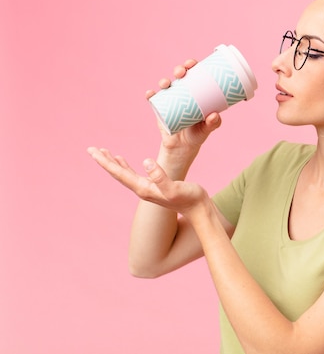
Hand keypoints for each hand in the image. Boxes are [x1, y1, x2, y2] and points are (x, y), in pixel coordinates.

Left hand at [87, 147, 210, 217]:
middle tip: (91, 149)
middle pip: (118, 173)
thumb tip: (146, 162)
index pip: (120, 173)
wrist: (198, 209)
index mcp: (144, 188)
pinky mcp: (153, 185)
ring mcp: (147, 188)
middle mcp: (142, 189)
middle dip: (104, 161)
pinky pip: (133, 174)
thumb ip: (161, 177)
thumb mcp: (175, 188)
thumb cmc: (189, 198)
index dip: (106, 162)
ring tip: (102, 152)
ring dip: (112, 162)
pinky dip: (124, 165)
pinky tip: (121, 160)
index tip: (93, 151)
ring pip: (123, 173)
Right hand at [146, 59, 221, 153]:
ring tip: (166, 84)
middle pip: (180, 76)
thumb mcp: (207, 128)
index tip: (192, 64)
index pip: (194, 74)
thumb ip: (213, 123)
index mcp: (196, 91)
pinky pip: (154, 99)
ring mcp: (170, 99)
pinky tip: (150, 94)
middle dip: (179, 70)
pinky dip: (150, 95)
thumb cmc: (198, 133)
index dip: (192, 65)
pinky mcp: (160, 108)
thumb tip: (215, 115)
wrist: (183, 146)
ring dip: (164, 81)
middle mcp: (182, 92)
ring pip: (166, 85)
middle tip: (181, 73)